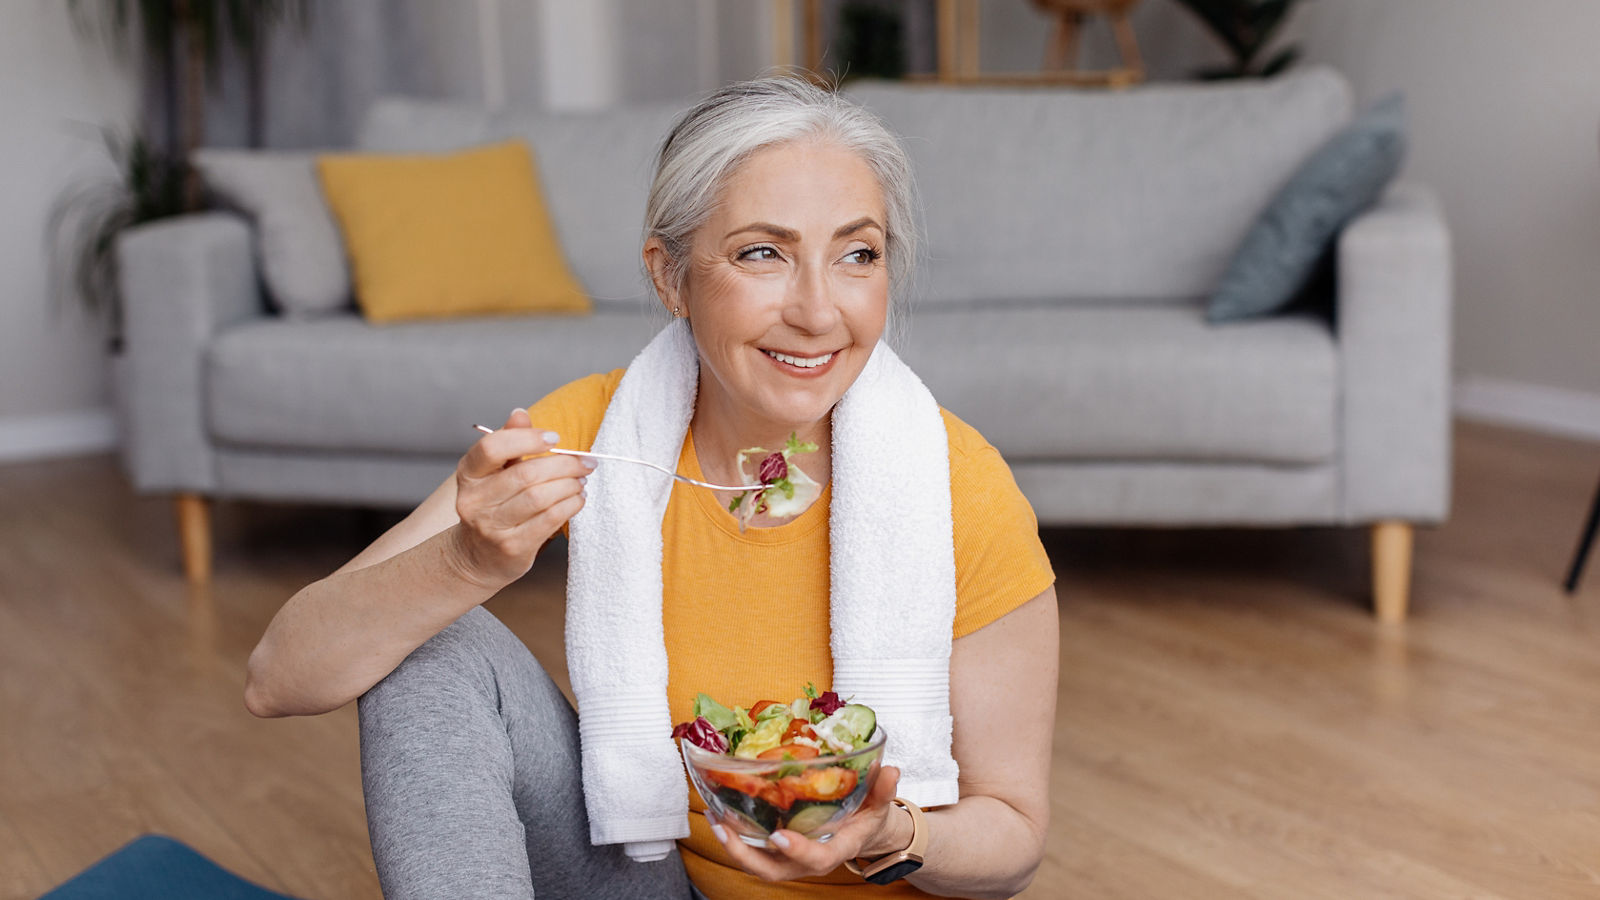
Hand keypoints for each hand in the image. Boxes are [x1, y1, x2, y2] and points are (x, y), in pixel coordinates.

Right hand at [448, 408, 592, 588]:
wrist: (478, 557)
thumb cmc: (493, 505)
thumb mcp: (494, 472)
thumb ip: (509, 441)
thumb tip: (520, 413)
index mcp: (468, 474)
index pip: (492, 448)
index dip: (526, 439)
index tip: (554, 438)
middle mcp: (474, 501)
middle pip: (525, 474)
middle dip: (564, 464)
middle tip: (585, 462)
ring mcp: (491, 527)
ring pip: (539, 497)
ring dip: (569, 485)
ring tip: (581, 480)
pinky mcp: (512, 547)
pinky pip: (549, 520)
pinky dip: (570, 505)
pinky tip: (577, 499)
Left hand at [707, 766, 903, 882]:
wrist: (860, 831)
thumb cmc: (867, 818)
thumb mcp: (880, 804)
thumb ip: (883, 790)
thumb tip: (889, 770)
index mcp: (835, 850)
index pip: (816, 860)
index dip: (798, 851)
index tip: (780, 836)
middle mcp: (807, 859)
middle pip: (774, 870)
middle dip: (747, 855)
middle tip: (725, 829)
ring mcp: (789, 857)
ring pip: (757, 862)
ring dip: (732, 844)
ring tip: (713, 818)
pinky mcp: (777, 849)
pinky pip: (752, 849)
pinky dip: (733, 834)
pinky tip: (717, 812)